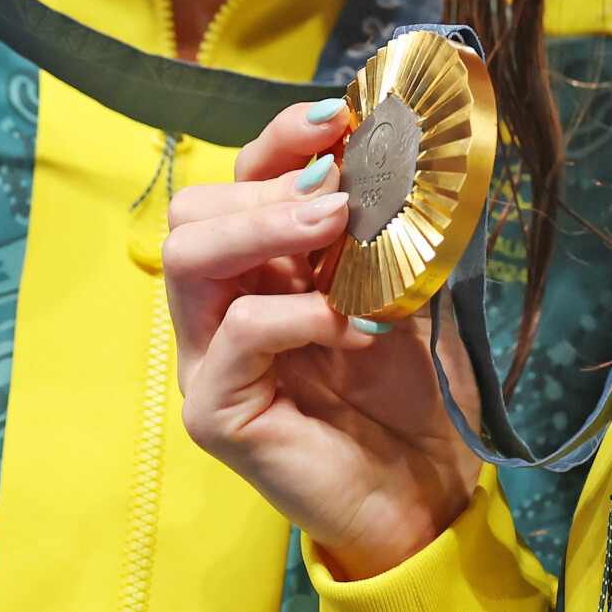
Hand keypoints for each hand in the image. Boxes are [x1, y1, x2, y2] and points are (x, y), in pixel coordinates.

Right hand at [167, 99, 483, 579]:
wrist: (425, 495)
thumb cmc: (413, 395)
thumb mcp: (406, 290)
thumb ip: (385, 229)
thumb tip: (395, 149)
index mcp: (259, 270)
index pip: (237, 181)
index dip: (279, 140)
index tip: (339, 116)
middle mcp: (220, 309)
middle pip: (193, 210)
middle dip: (267, 183)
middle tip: (341, 193)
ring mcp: (208, 360)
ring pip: (186, 257)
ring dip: (267, 227)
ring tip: (338, 226)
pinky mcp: (216, 411)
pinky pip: (238, 333)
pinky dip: (301, 313)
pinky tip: (356, 325)